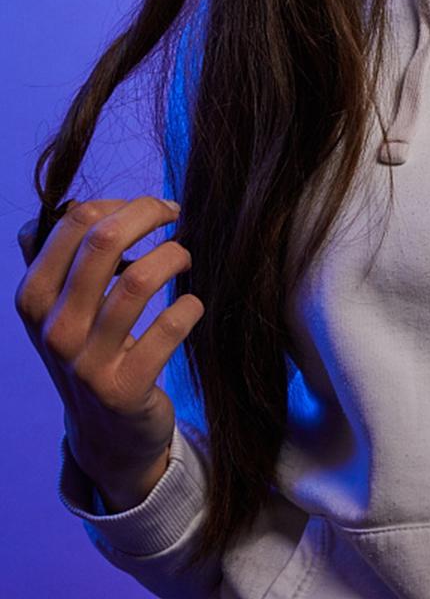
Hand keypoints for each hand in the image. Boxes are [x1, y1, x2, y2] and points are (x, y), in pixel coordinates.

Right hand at [14, 195, 203, 510]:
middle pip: (103, 240)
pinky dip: (190, 307)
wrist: (107, 432)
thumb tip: (62, 207)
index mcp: (34, 299)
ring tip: (185, 257)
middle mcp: (53, 329)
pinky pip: (169, 327)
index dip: (121, 202)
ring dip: (175, 255)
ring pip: (138, 280)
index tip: (150, 208)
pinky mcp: (124, 389)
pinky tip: (191, 306)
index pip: (72, 222)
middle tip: (176, 215)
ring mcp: (85, 362)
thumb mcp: (62, 307)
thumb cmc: (91, 349)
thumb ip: (57, 258)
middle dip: (150, 213)